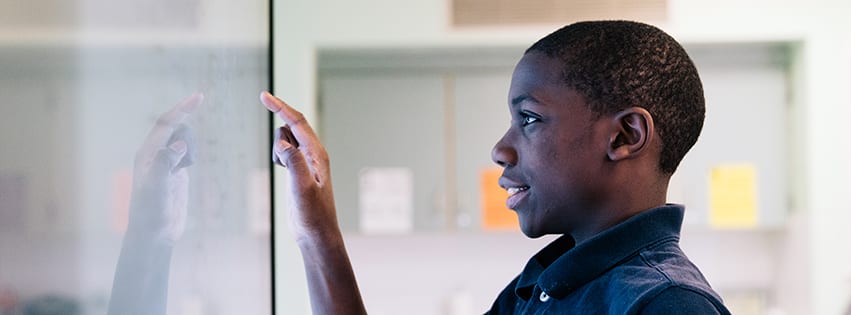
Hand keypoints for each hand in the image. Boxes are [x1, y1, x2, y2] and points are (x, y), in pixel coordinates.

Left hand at [128, 93, 202, 243]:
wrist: (154, 234)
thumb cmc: (151, 211)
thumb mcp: (156, 186)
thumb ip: (165, 162)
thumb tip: (178, 144)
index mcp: (147, 153)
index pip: (166, 124)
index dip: (182, 109)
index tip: (199, 96)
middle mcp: (155, 154)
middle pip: (175, 128)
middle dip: (186, 126)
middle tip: (189, 150)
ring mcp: (166, 163)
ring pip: (182, 140)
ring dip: (189, 145)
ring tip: (185, 168)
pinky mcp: (176, 173)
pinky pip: (186, 153)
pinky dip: (191, 152)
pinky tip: (190, 163)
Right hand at [260, 91, 338, 241]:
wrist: (316, 234)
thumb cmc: (312, 214)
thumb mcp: (302, 189)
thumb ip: (294, 163)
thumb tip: (284, 144)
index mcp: (318, 154)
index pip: (298, 122)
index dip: (281, 107)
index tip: (263, 95)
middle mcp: (313, 154)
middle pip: (289, 129)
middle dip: (280, 140)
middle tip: (286, 168)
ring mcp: (305, 161)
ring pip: (284, 140)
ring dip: (278, 151)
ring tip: (286, 175)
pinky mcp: (298, 170)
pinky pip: (284, 151)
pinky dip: (278, 156)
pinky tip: (283, 173)